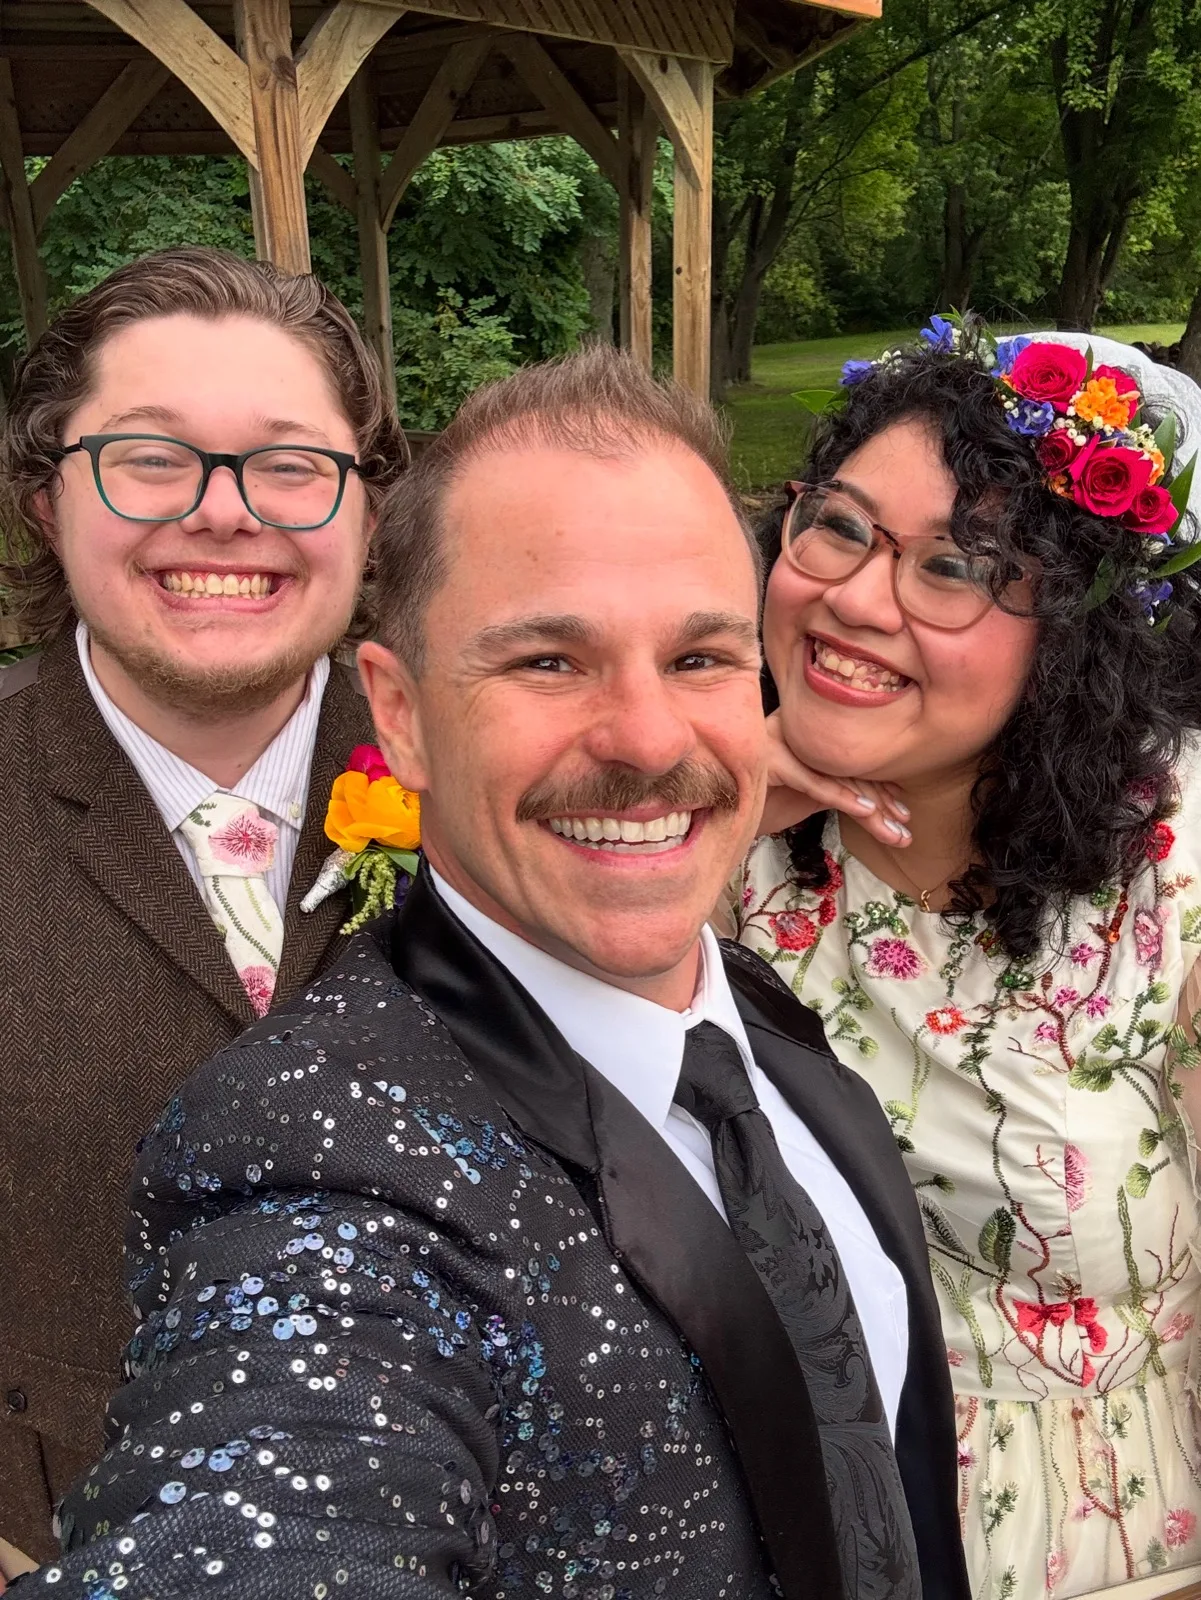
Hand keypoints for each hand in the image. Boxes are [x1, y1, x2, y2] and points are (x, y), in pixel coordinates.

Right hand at [759, 711, 911, 846]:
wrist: (716, 814)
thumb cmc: (760, 804)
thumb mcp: (805, 795)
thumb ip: (836, 787)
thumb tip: (879, 801)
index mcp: (807, 736)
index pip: (853, 759)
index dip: (882, 787)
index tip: (904, 814)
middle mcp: (797, 732)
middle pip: (851, 765)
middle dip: (883, 801)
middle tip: (906, 831)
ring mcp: (783, 741)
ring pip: (839, 774)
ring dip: (872, 807)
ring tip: (894, 830)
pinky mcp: (772, 761)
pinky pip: (815, 781)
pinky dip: (843, 796)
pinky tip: (867, 811)